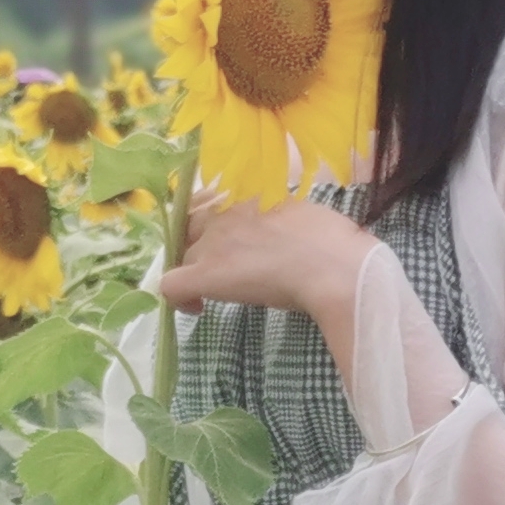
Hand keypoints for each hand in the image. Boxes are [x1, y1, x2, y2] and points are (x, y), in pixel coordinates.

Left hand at [155, 187, 376, 337]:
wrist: (333, 266)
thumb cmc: (334, 243)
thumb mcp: (303, 214)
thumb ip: (280, 217)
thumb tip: (282, 231)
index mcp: (247, 195)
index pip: (209, 200)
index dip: (210, 222)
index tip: (227, 241)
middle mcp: (224, 213)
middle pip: (189, 226)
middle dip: (196, 245)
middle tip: (218, 267)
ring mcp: (213, 243)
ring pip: (183, 256)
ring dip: (195, 272)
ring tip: (215, 292)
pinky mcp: (207, 275)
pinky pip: (170, 285)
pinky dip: (179, 299)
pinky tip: (198, 309)